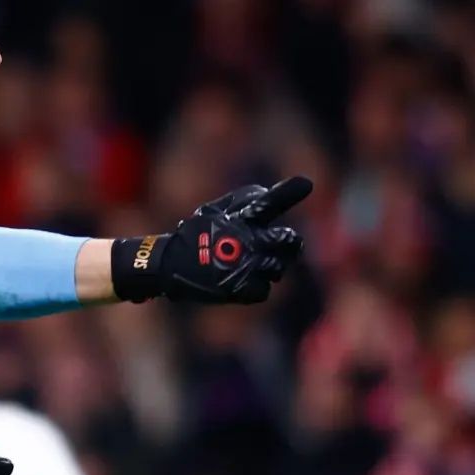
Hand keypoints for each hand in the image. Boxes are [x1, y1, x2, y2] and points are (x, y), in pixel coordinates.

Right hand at [111, 175, 311, 303]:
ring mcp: (246, 267)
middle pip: (289, 241)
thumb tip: (266, 191)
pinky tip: (243, 281)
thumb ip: (242, 201)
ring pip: (278, 268)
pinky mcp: (240, 289)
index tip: (305, 184)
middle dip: (290, 243)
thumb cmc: (194, 236)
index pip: (270, 202)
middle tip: (284, 245)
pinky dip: (257, 287)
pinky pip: (264, 289)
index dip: (289, 192)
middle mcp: (248, 241)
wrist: (168, 266)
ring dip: (272, 267)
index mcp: (241, 219)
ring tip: (255, 264)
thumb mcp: (214, 211)